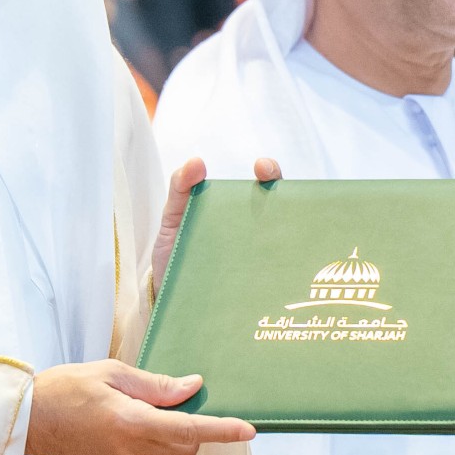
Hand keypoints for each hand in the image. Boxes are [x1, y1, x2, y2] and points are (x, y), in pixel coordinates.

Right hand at [25, 360, 252, 454]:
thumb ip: (156, 386)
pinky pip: (141, 454)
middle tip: (176, 399)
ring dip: (166, 432)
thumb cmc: (61, 388)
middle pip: (184, 448)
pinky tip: (118, 417)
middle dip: (194, 430)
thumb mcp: (111, 374)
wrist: (22, 420)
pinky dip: (144, 437)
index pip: (190, 431)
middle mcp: (130, 451)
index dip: (222, 431)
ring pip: (163, 452)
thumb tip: (193, 388)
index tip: (248, 430)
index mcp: (132, 424)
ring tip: (135, 403)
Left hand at [153, 156, 278, 288]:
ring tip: (277, 240)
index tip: (262, 168)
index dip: (270, 172)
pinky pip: (272, 279)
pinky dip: (277, 277)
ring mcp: (257, 259)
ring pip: (283, 246)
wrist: (164, 294)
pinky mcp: (254, 286)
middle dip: (290, 201)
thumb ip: (180, 187)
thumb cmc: (174, 249)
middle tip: (279, 199)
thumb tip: (197, 161)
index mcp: (238, 210)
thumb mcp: (173, 215)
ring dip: (286, 242)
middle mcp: (255, 232)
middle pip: (283, 213)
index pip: (265, 185)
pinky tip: (272, 276)